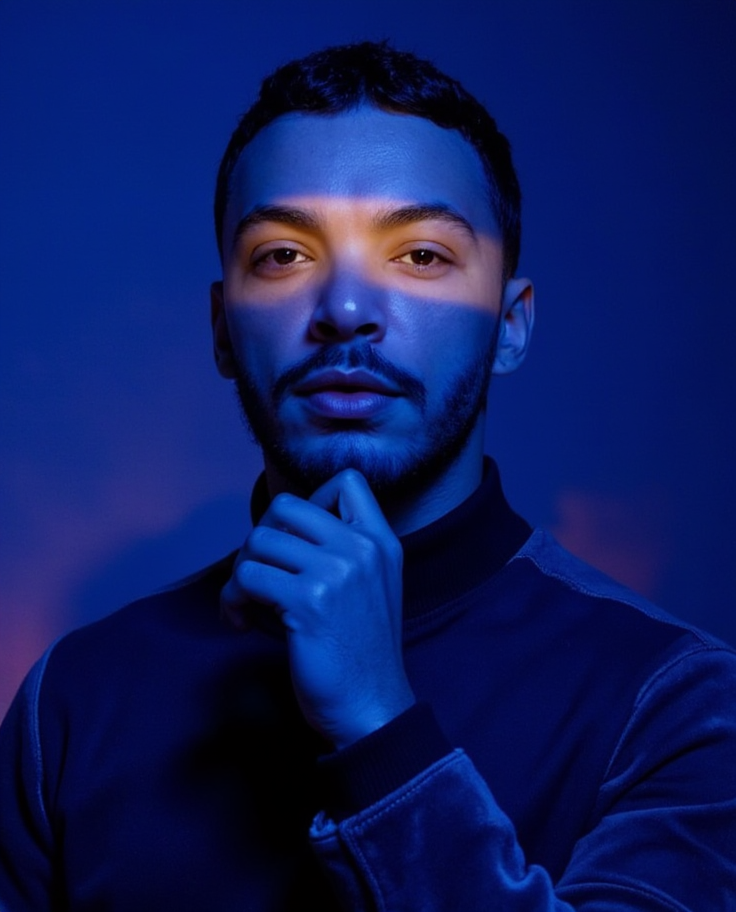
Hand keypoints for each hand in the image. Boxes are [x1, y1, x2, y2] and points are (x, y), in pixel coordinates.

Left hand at [220, 469, 415, 747]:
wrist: (372, 707)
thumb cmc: (360, 653)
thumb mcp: (370, 587)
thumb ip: (340, 552)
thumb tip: (276, 531)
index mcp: (381, 542)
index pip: (348, 481)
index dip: (309, 501)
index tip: (294, 541)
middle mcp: (362, 548)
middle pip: (286, 506)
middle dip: (261, 539)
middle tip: (258, 575)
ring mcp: (336, 572)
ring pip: (258, 540)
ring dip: (240, 573)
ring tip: (245, 603)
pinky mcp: (307, 601)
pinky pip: (246, 577)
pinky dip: (231, 599)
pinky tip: (238, 621)